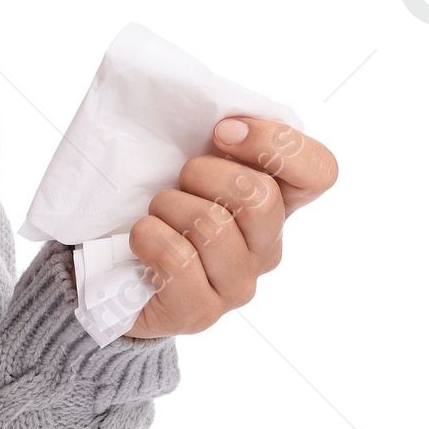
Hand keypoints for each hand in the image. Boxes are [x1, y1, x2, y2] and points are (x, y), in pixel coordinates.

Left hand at [121, 116, 338, 338]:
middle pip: (258, 196)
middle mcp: (266, 247)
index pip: (320, 171)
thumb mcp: (185, 157)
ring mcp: (238, 284)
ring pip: (211, 225)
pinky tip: (142, 243)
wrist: (109, 265)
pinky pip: (177, 260)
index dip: (275, 143)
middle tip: (177, 182)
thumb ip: (216, 135)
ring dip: (166, 207)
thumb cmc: (152, 199)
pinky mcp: (200, 312)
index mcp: (275, 203)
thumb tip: (227, 116)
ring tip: (156, 216)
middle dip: (201, 172)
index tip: (222, 131)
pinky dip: (147, 238)